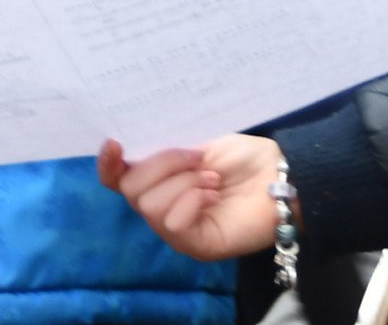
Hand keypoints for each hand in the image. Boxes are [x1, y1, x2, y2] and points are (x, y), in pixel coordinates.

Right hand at [98, 135, 281, 262]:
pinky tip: (213, 195)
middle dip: (163, 164)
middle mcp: (161, 208)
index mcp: (159, 181)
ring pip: (150, 205)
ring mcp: (176, 230)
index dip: (108, 164)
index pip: (117, 180)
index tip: (114, 143)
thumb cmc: (244, 159)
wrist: (280, 176)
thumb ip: (167, 150)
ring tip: (212, 180)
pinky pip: (173, 222)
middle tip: (197, 159)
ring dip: (184, 182)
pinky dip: (193, 199)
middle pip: (131, 189)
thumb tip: (136, 146)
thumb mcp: (200, 144)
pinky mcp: (194, 245)